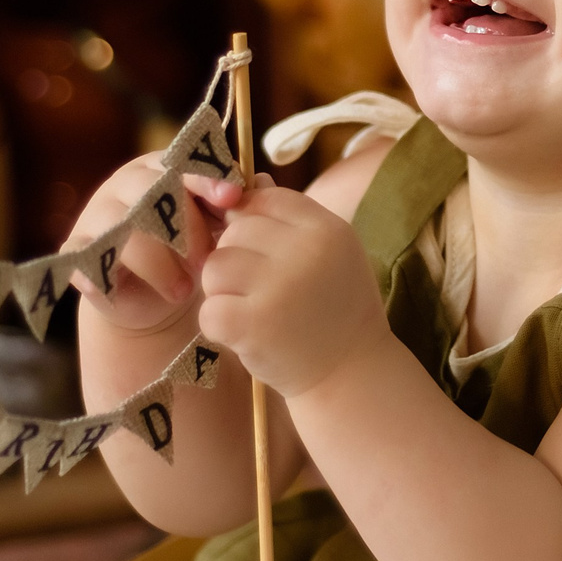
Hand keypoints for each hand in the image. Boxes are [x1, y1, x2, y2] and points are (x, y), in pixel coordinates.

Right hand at [64, 154, 238, 334]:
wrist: (155, 297)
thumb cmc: (193, 250)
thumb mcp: (219, 227)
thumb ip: (239, 204)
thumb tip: (263, 183)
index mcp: (164, 167)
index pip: (185, 161)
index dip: (209, 177)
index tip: (232, 198)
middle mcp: (128, 184)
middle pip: (154, 191)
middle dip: (187, 228)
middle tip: (209, 260)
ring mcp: (99, 214)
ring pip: (126, 229)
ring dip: (160, 263)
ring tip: (183, 292)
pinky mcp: (77, 250)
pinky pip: (85, 258)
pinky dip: (105, 276)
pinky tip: (120, 292)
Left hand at [196, 183, 391, 395]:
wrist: (352, 376)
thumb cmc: (334, 310)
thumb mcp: (329, 254)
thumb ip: (290, 220)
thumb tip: (243, 184)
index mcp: (327, 229)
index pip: (266, 199)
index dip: (251, 222)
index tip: (258, 252)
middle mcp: (306, 251)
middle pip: (236, 231)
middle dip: (236, 260)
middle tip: (257, 291)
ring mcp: (280, 288)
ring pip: (215, 267)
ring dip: (222, 292)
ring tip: (251, 312)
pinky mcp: (254, 325)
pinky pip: (209, 309)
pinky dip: (218, 325)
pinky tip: (243, 336)